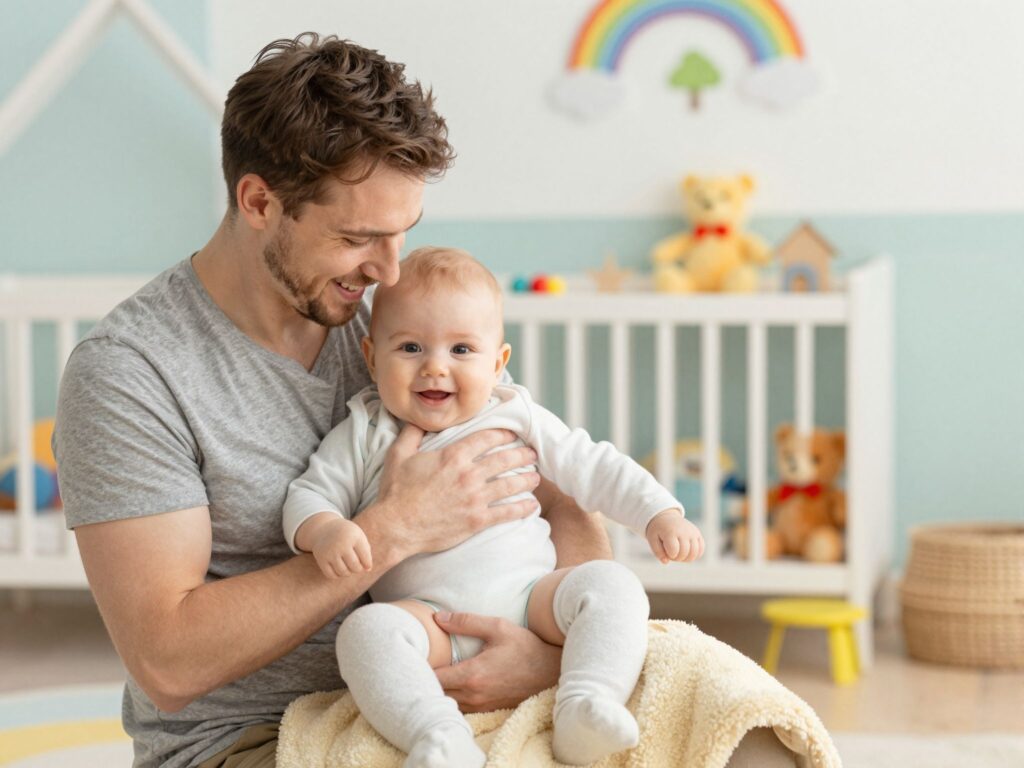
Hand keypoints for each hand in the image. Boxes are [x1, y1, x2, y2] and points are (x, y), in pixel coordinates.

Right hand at [308, 516, 371, 577]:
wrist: (324, 528)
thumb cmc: (347, 535)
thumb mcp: (359, 537)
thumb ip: (366, 552)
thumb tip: (368, 569)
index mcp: (353, 536)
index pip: (365, 558)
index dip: (367, 563)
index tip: (366, 563)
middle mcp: (340, 544)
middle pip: (355, 567)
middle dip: (358, 569)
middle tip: (356, 565)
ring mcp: (330, 552)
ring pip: (343, 572)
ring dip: (348, 573)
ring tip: (349, 566)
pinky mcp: (321, 559)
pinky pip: (332, 575)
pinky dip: (337, 575)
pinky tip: (339, 568)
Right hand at [370, 425, 540, 558]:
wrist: (396, 526)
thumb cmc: (395, 491)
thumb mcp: (398, 455)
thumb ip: (412, 433)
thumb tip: (417, 419)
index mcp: (453, 455)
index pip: (487, 438)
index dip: (504, 434)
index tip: (513, 434)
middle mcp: (469, 474)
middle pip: (505, 459)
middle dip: (522, 455)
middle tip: (533, 453)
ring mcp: (475, 498)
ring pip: (510, 485)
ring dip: (527, 479)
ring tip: (537, 477)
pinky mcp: (477, 520)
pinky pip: (507, 513)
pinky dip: (522, 508)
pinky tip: (532, 506)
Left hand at [432, 611, 559, 712]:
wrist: (550, 671)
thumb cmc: (525, 646)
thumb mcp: (497, 627)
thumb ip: (466, 622)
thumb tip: (437, 618)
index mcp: (472, 674)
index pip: (434, 677)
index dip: (423, 667)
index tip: (420, 655)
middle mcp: (474, 695)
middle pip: (436, 693)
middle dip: (427, 680)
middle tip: (424, 662)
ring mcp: (481, 706)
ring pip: (447, 703)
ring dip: (440, 691)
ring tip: (437, 673)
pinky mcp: (488, 710)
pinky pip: (461, 709)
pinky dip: (453, 698)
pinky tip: (454, 684)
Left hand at [645, 510, 703, 563]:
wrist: (666, 517)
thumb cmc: (658, 531)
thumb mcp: (652, 539)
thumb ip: (658, 552)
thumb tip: (666, 562)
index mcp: (670, 532)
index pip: (674, 551)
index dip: (670, 555)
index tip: (666, 551)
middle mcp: (684, 531)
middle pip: (684, 553)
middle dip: (677, 558)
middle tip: (671, 553)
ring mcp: (692, 532)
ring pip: (695, 553)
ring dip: (686, 558)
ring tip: (679, 553)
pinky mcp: (697, 534)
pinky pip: (701, 549)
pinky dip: (695, 554)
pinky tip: (687, 552)